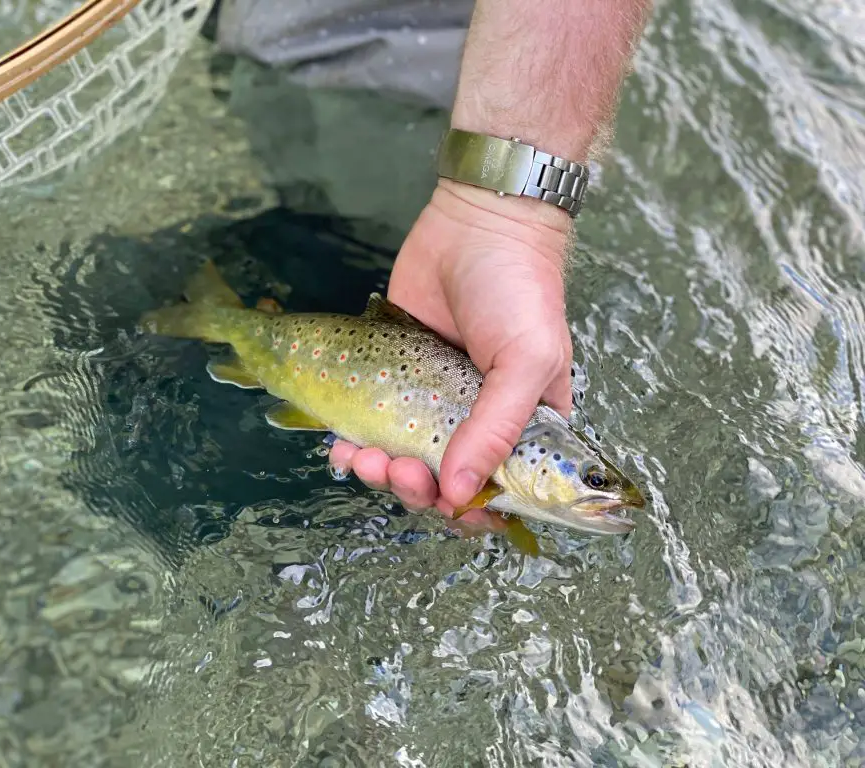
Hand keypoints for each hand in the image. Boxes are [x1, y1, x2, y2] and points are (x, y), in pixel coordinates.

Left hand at [328, 179, 573, 527]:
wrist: (476, 222)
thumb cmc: (518, 292)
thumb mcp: (527, 362)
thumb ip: (496, 429)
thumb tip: (458, 493)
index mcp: (522, 428)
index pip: (496, 489)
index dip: (470, 510)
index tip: (444, 506)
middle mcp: (474, 420)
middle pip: (440, 482)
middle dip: (413, 489)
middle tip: (395, 471)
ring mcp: (429, 400)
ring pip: (399, 458)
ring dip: (378, 471)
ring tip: (360, 458)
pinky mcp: (392, 375)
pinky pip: (368, 422)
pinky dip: (352, 442)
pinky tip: (339, 444)